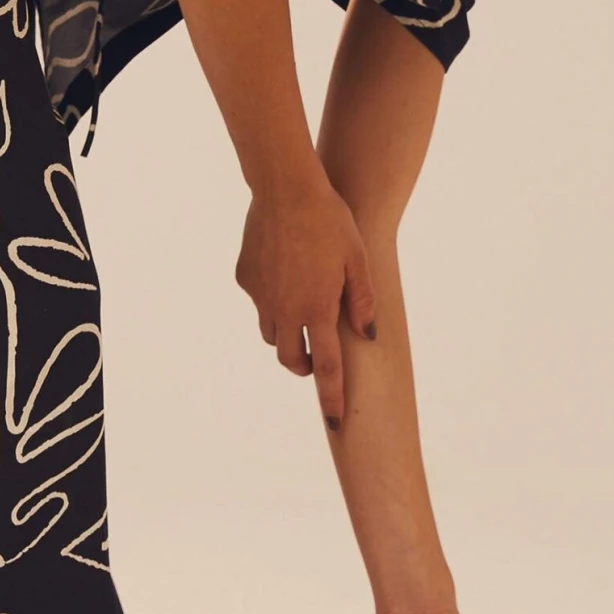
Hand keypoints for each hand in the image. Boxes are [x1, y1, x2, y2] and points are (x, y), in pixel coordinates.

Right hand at [236, 174, 376, 428]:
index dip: (332, 398)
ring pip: (271, 333)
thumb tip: (368, 334)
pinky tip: (284, 270)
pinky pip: (259, 300)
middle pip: (290, 359)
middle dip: (302, 367)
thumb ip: (362, 300)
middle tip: (314, 359)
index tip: (337, 424)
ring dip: (287, 334)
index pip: (326, 368)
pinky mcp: (245, 279)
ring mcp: (261, 296)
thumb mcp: (358, 259)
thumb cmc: (330, 220)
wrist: (285, 188)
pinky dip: (271, 297)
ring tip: (301, 310)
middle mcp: (285, 310)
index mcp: (318, 310)